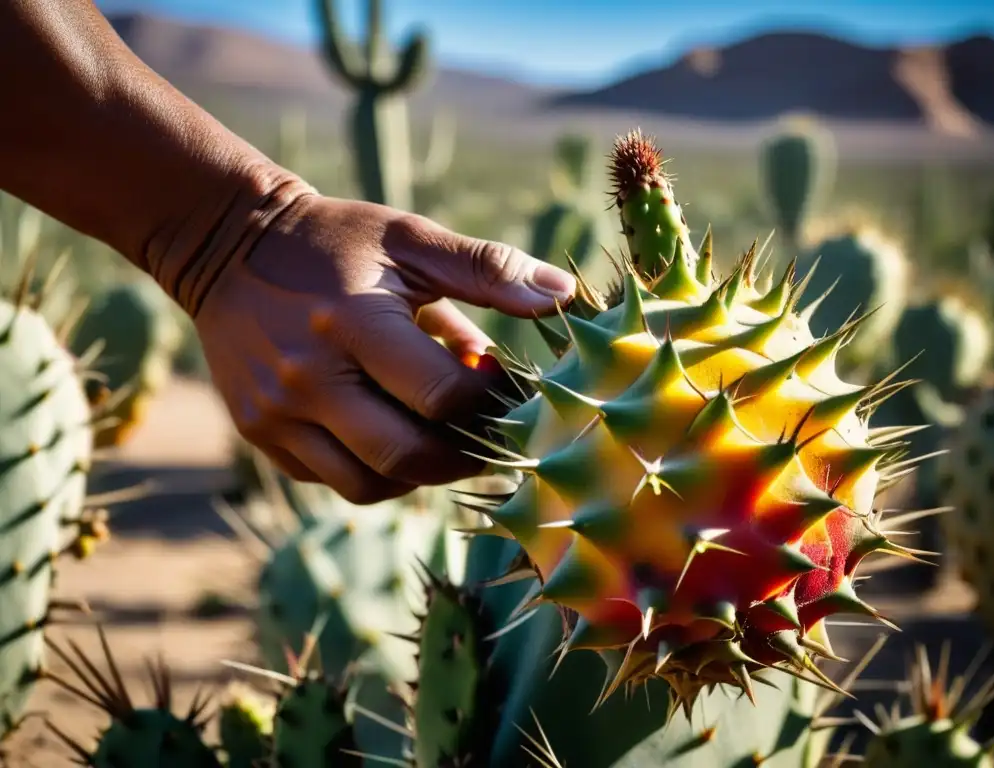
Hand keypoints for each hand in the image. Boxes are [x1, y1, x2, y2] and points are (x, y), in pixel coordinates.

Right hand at [195, 195, 575, 503]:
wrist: (227, 245)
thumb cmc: (338, 240)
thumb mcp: (411, 239)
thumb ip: (489, 268)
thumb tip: (563, 295)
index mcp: (355, 322)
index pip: (443, 397)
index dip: (493, 406)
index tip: (514, 393)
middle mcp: (310, 376)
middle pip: (407, 456)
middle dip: (464, 457)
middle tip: (491, 437)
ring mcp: (277, 411)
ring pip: (366, 483)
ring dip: (419, 474)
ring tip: (444, 440)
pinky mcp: (258, 430)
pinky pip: (328, 477)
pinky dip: (371, 470)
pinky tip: (391, 434)